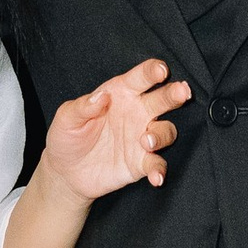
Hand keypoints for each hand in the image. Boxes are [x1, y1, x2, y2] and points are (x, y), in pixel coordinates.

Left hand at [40, 57, 192, 201]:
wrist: (66, 171)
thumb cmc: (68, 136)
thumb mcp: (67, 117)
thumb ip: (83, 106)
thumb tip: (101, 96)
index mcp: (120, 93)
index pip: (141, 77)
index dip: (153, 71)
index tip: (161, 71)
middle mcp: (137, 112)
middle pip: (163, 99)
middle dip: (174, 94)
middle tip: (182, 92)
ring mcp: (141, 137)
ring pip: (166, 130)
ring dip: (161, 134)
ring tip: (146, 141)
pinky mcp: (140, 163)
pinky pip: (157, 164)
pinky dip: (159, 170)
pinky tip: (156, 177)